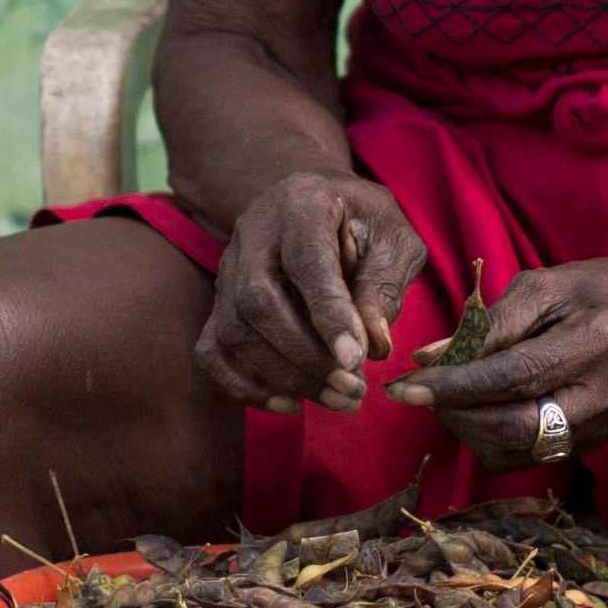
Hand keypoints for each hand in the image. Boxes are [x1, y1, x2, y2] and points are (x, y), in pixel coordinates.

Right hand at [197, 171, 430, 410]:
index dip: (328, 314)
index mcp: (301, 203)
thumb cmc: (366, 222)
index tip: (356, 360)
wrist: (324, 204)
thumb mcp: (394, 240)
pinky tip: (290, 404)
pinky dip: (245, 386)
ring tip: (339, 399)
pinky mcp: (218, 302)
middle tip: (353, 389)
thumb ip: (384, 285)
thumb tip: (373, 345)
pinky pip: (213, 351)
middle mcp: (252, 233)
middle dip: (305, 356)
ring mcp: (228, 269)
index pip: (305, 262)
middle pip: (257, 302)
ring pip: (235, 331)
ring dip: (285, 377)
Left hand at [398, 258, 607, 468]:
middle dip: (456, 413)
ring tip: (453, 398)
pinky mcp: (596, 445)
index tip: (407, 387)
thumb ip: (489, 322)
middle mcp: (605, 396)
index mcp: (597, 343)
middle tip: (424, 392)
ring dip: (470, 430)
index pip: (515, 376)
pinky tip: (482, 410)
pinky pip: (529, 457)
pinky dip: (493, 439)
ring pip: (517, 451)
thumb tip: (430, 357)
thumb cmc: (602, 290)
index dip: (456, 387)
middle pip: (514, 426)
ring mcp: (604, 428)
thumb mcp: (547, 286)